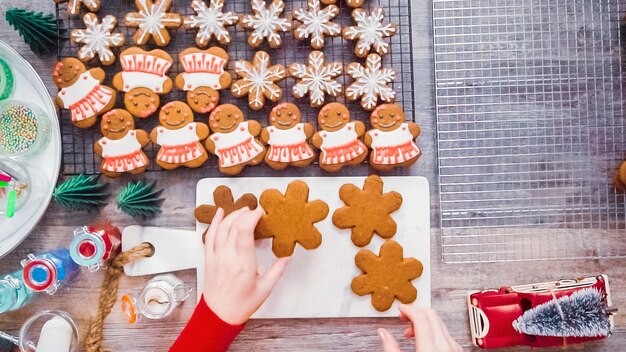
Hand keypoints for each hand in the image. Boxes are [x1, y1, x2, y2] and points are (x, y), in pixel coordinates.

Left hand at [203, 207, 290, 324]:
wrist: (219, 315)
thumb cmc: (241, 304)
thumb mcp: (265, 289)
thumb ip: (277, 270)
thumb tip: (287, 256)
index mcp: (244, 264)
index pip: (245, 231)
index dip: (253, 216)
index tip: (261, 212)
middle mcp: (228, 258)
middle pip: (234, 226)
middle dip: (245, 213)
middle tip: (255, 210)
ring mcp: (216, 257)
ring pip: (221, 228)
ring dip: (232, 215)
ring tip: (243, 210)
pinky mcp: (209, 259)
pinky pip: (210, 236)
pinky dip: (214, 222)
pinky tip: (220, 214)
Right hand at [378, 305, 461, 351]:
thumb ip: (391, 348)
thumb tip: (383, 333)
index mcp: (430, 348)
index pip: (421, 317)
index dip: (408, 309)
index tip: (400, 309)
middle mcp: (445, 345)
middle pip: (432, 315)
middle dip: (416, 312)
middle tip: (403, 317)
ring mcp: (454, 348)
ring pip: (440, 322)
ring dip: (424, 321)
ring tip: (411, 332)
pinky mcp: (458, 351)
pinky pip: (446, 332)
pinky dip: (434, 330)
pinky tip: (424, 339)